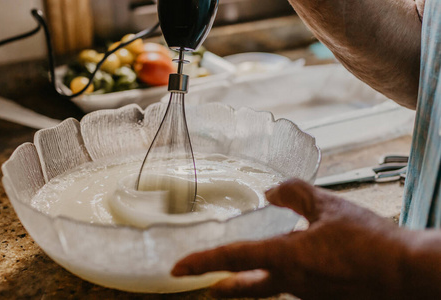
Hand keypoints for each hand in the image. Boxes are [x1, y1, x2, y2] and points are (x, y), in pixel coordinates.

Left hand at [171, 178, 413, 298]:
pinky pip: (295, 283)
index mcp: (288, 259)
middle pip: (248, 287)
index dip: (202, 262)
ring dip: (256, 274)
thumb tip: (273, 190)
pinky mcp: (323, 294)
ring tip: (246, 263)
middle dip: (224, 286)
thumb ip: (296, 195)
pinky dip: (284, 271)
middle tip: (206, 284)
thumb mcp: (328, 207)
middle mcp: (293, 283)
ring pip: (272, 284)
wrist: (406, 273)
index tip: (177, 269)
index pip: (234, 259)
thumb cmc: (369, 241)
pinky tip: (295, 257)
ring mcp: (308, 293)